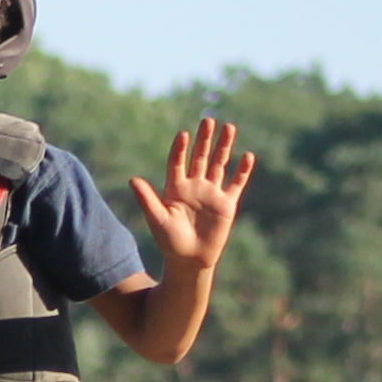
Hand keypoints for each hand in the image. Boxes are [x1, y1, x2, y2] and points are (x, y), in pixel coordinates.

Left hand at [128, 116, 257, 273]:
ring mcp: (211, 193)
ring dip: (224, 146)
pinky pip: (236, 183)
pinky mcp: (227, 204)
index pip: (178, 162)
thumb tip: (133, 179)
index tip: (183, 134)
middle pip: (200, 157)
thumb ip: (147, 199)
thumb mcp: (157, 219)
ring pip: (219, 164)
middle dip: (205, 139)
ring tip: (229, 127)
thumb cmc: (169, 242)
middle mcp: (194, 187)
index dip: (180, 149)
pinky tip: (248, 155)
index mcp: (176, 188)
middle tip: (208, 120)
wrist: (190, 260)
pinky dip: (242, 170)